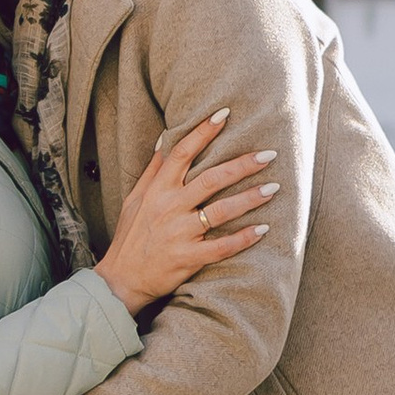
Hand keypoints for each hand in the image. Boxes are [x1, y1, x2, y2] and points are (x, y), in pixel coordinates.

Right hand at [98, 108, 278, 313]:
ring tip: (273, 188)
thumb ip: (153, 169)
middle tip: (268, 154)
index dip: (202, 132)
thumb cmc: (131, 237)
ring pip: (221, 211)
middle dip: (241, 165)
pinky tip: (263, 229)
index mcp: (157, 190)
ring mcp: (180, 233)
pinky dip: (243, 238)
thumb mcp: (135, 199)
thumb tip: (165, 138)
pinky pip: (222, 246)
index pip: (181, 153)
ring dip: (249, 198)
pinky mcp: (189, 258)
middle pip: (210, 179)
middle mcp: (169, 208)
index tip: (224, 114)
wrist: (121, 279)